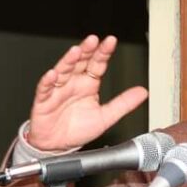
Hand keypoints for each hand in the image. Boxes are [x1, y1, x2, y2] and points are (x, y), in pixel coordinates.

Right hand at [27, 35, 148, 151]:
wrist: (58, 146)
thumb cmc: (78, 129)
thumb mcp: (106, 117)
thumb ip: (124, 103)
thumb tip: (143, 92)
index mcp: (88, 84)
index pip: (97, 64)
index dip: (103, 53)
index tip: (111, 41)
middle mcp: (73, 83)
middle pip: (80, 62)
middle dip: (86, 51)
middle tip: (93, 40)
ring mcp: (58, 90)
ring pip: (62, 71)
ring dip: (68, 61)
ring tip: (76, 52)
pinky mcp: (44, 101)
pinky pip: (45, 89)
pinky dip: (48, 82)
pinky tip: (53, 74)